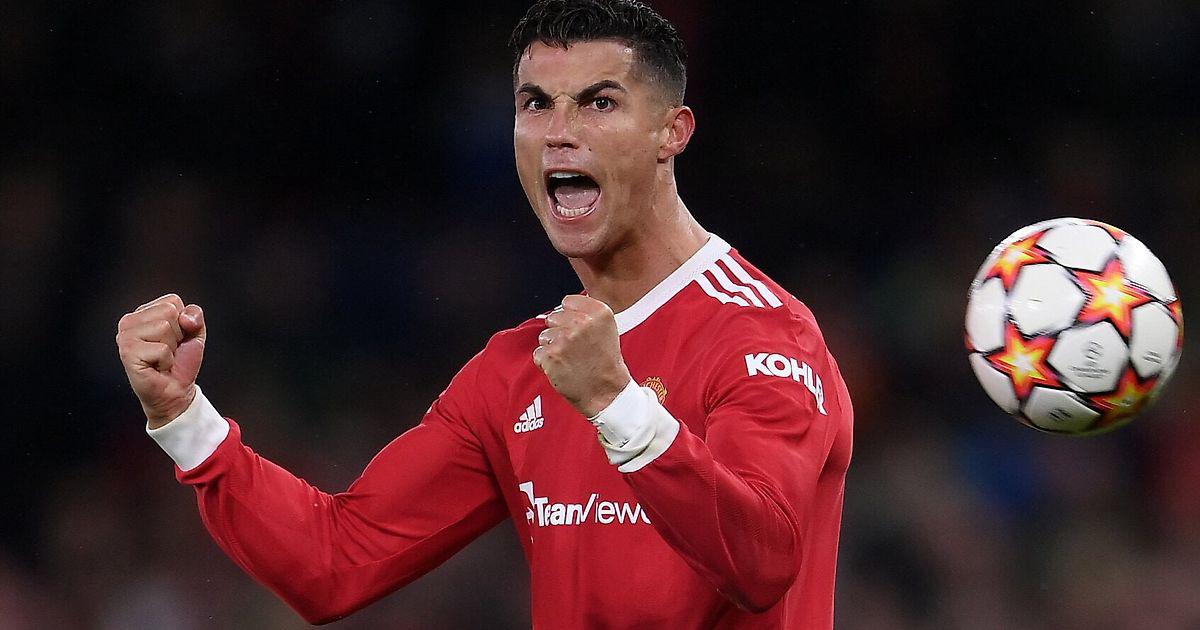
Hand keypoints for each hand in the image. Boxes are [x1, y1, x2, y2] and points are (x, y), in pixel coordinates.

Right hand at [116, 293, 206, 428]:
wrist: (175, 391)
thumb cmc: (180, 362)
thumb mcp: (195, 333)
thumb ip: (195, 316)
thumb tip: (185, 318)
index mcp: (143, 313)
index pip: (173, 301)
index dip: (183, 322)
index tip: (176, 339)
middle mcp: (130, 321)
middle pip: (169, 312)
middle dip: (178, 335)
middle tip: (168, 351)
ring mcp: (125, 336)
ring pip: (165, 328)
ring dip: (171, 348)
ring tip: (162, 358)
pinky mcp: (127, 352)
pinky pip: (161, 349)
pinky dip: (166, 360)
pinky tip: (157, 367)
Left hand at [533, 295, 632, 417]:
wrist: (606, 392)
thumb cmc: (605, 363)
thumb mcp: (606, 329)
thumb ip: (587, 314)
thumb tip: (563, 308)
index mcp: (598, 313)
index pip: (567, 302)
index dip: (569, 317)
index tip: (578, 330)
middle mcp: (582, 322)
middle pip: (553, 318)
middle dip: (559, 332)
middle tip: (575, 348)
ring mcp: (565, 339)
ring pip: (544, 336)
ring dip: (552, 348)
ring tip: (570, 360)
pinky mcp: (552, 355)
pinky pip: (539, 353)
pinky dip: (547, 363)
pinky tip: (563, 368)